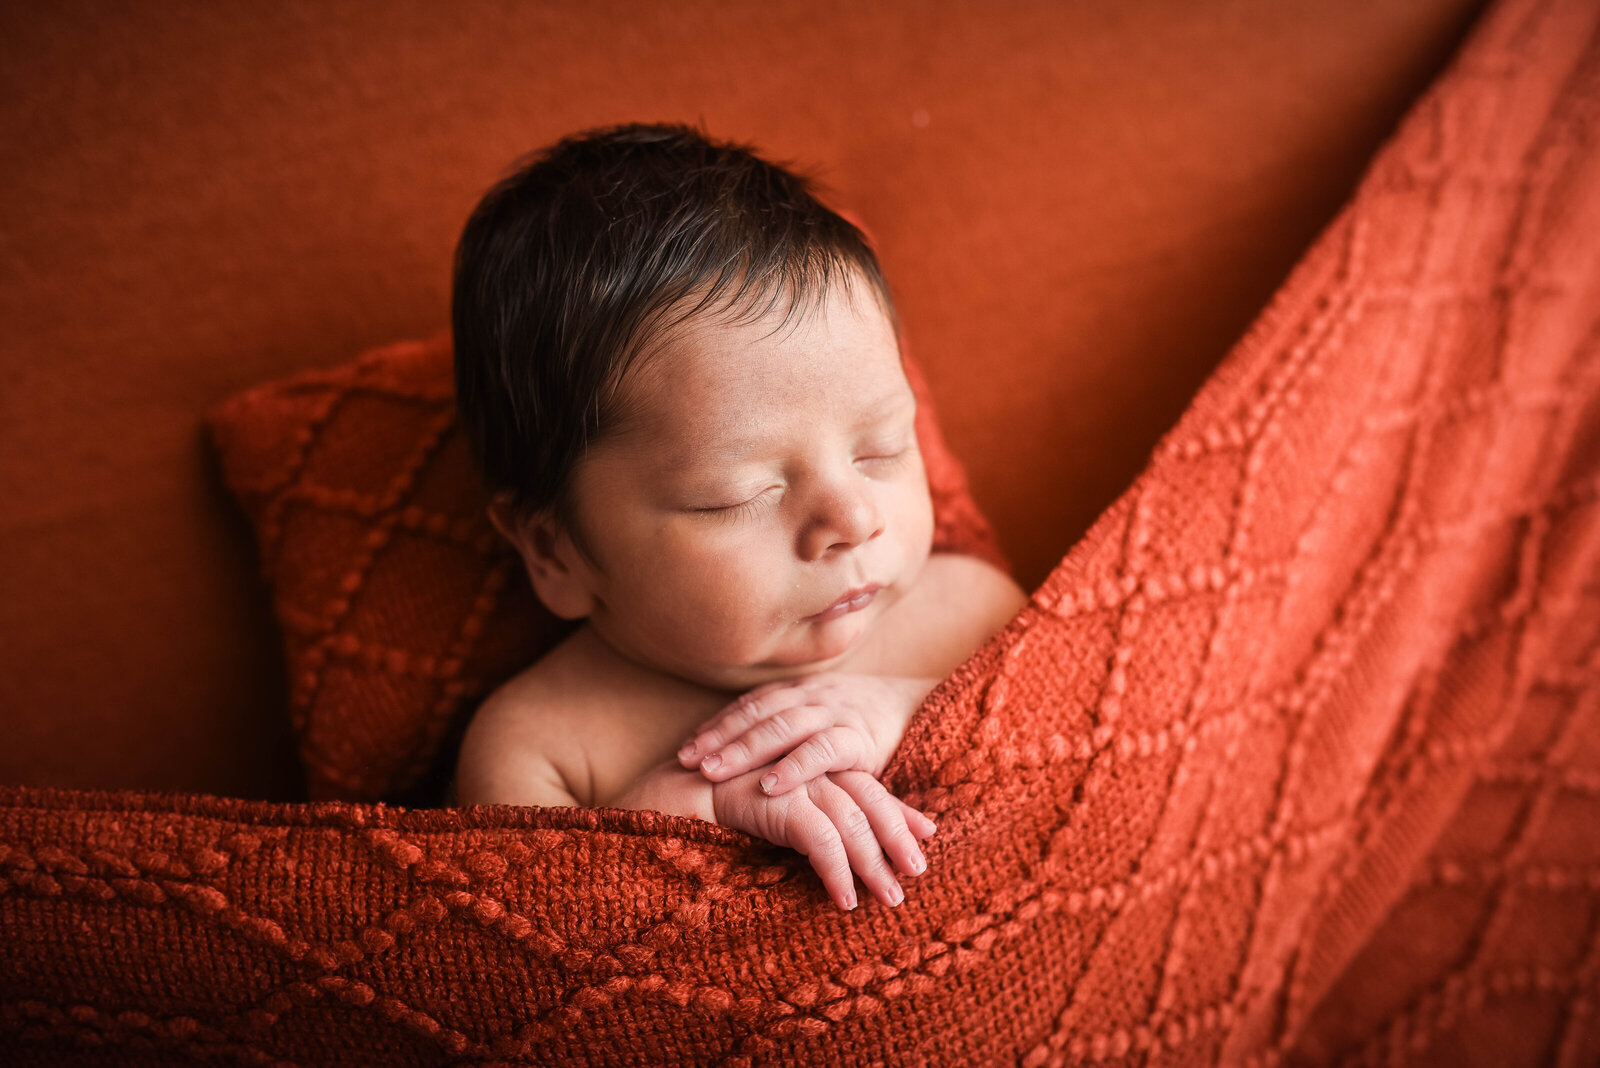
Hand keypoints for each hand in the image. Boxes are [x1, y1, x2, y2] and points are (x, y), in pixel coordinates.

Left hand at [679, 673, 937, 795]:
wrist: (919, 708)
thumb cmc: (861, 724)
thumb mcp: (820, 720)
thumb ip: (787, 732)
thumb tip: (739, 757)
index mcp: (798, 693)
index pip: (748, 706)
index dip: (716, 725)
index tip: (685, 749)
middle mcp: (811, 697)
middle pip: (756, 715)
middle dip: (719, 738)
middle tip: (685, 762)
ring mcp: (834, 714)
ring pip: (781, 728)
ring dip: (744, 751)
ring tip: (712, 773)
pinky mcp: (859, 738)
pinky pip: (822, 751)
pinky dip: (794, 767)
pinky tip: (769, 786)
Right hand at [711, 767, 936, 909]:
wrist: (677, 792)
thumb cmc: (730, 801)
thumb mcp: (784, 803)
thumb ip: (816, 811)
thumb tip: (853, 843)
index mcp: (817, 759)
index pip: (869, 785)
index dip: (899, 811)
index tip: (926, 836)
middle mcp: (813, 764)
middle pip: (870, 799)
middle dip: (897, 837)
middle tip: (917, 874)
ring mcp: (797, 779)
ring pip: (852, 821)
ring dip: (873, 863)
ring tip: (890, 899)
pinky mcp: (777, 799)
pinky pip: (820, 839)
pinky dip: (837, 871)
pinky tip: (844, 900)